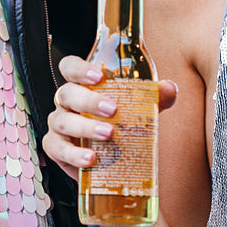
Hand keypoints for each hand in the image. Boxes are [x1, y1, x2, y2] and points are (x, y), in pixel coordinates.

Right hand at [42, 55, 178, 180]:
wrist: (108, 160)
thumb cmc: (118, 125)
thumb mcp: (137, 110)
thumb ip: (153, 98)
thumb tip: (169, 88)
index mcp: (81, 86)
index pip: (69, 67)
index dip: (79, 68)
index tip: (99, 76)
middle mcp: (66, 102)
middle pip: (67, 93)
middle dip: (89, 100)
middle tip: (113, 110)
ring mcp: (59, 125)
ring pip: (63, 121)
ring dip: (85, 127)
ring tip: (108, 135)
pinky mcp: (56, 148)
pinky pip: (58, 149)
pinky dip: (74, 154)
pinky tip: (91, 158)